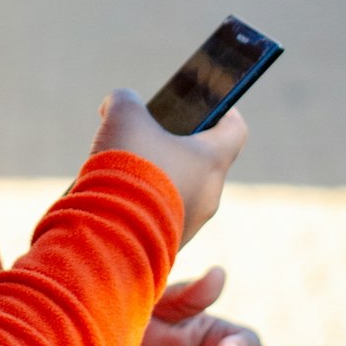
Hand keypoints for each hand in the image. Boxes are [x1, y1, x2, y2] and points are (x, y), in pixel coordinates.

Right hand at [90, 89, 246, 243]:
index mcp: (211, 160)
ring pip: (181, 190)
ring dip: (158, 175)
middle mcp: (209, 195)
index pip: (235, 129)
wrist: (110, 232)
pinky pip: (163, 215)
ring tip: (124, 166)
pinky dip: (144, 202)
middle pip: (201, 160)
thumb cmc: (128, 167)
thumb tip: (117, 105)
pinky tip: (117, 194)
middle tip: (146, 133)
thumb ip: (125, 101)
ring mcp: (190, 224)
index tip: (203, 104)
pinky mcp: (167, 244)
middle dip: (174, 144)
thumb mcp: (123, 116)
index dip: (222, 111)